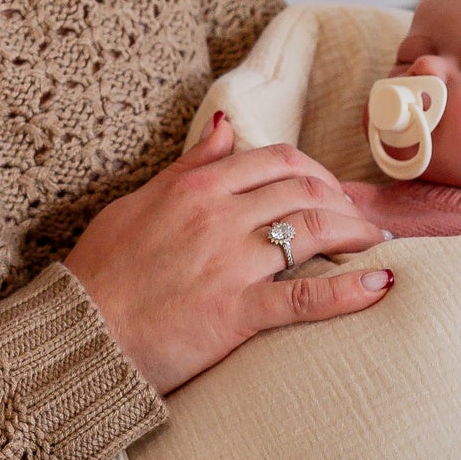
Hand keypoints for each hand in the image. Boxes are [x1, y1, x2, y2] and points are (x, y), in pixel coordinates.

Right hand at [65, 115, 394, 394]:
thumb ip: (189, 166)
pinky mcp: (235, 313)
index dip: (314, 171)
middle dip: (342, 200)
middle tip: (359, 218)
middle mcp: (218, 217)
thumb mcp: (138, 202)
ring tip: (376, 242)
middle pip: (304, 191)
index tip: (329, 189)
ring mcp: (229, 264)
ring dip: (355, 233)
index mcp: (195, 188)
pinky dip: (349, 291)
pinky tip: (380, 284)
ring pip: (312, 231)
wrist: (81, 335)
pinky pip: (305, 298)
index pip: (275, 159)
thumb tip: (224, 124)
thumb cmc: (101, 272)